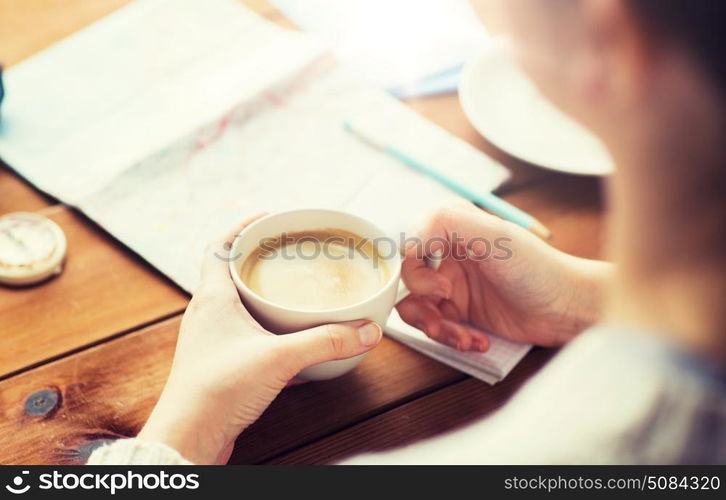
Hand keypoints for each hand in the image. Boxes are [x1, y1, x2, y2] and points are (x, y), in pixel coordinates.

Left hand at [138, 216, 382, 463]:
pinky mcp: (219, 364)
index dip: (241, 228)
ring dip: (261, 294)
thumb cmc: (216, 391)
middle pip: (229, 271)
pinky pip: (243, 333)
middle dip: (259, 260)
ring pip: (236, 304)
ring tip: (292, 292)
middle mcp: (207, 314)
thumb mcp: (279, 358)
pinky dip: (264, 327)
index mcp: (212, 298)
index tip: (267, 218)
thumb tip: (366, 330)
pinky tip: (287, 340)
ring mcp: (211, 340)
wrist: (189, 438)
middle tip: (289, 254)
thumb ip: (325, 342)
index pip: (218, 246)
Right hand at [398, 201, 610, 350]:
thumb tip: (408, 240)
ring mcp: (454, 286)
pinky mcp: (462, 314)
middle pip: (407, 281)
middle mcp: (449, 256)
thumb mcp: (494, 235)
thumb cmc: (538, 268)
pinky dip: (453, 338)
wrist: (568, 308)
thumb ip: (447, 222)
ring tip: (460, 338)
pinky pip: (438, 327)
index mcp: (452, 228)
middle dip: (422, 303)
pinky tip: (478, 341)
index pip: (408, 244)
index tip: (437, 284)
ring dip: (434, 326)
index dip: (413, 268)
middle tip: (447, 309)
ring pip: (417, 308)